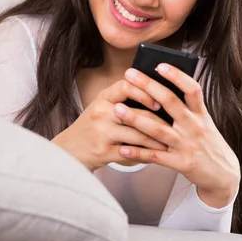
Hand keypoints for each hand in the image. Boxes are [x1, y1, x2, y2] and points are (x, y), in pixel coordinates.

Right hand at [51, 79, 167, 171]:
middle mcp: (100, 113)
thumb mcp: (101, 107)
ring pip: (138, 134)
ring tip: (170, 142)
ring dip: (158, 140)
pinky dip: (147, 154)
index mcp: (102, 98)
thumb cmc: (91, 128)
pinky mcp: (104, 152)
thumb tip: (157, 94)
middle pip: (136, 113)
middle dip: (159, 121)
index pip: (126, 85)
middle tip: (174, 125)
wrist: (67, 152)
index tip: (159, 100)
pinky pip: (132, 153)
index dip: (145, 91)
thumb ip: (122, 100)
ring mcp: (102, 133)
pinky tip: (157, 155)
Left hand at [113, 65, 240, 207]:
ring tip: (118, 109)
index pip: (192, 89)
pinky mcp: (181, 163)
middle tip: (129, 75)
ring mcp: (187, 145)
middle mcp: (194, 126)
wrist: (222, 173)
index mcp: (201, 114)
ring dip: (136, 118)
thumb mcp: (205, 122)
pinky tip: (123, 148)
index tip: (160, 65)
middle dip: (148, 87)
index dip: (177, 76)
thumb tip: (163, 87)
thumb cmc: (208, 143)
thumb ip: (188, 108)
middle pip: (170, 102)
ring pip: (158, 129)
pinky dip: (138, 153)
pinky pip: (156, 156)